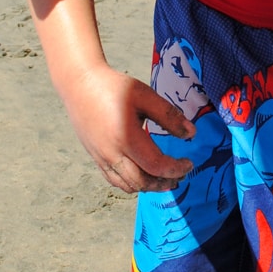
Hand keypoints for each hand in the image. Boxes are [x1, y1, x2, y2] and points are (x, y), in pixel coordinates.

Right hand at [63, 63, 195, 193]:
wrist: (80, 84)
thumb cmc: (114, 87)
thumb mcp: (145, 95)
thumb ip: (169, 116)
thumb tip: (192, 134)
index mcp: (126, 138)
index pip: (156, 166)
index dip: (176, 168)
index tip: (189, 163)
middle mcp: (111, 154)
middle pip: (141, 182)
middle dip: (164, 183)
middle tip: (179, 176)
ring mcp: (101, 158)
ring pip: (127, 185)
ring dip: (148, 187)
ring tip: (164, 178)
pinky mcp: (95, 157)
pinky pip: (114, 180)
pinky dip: (131, 184)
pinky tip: (142, 175)